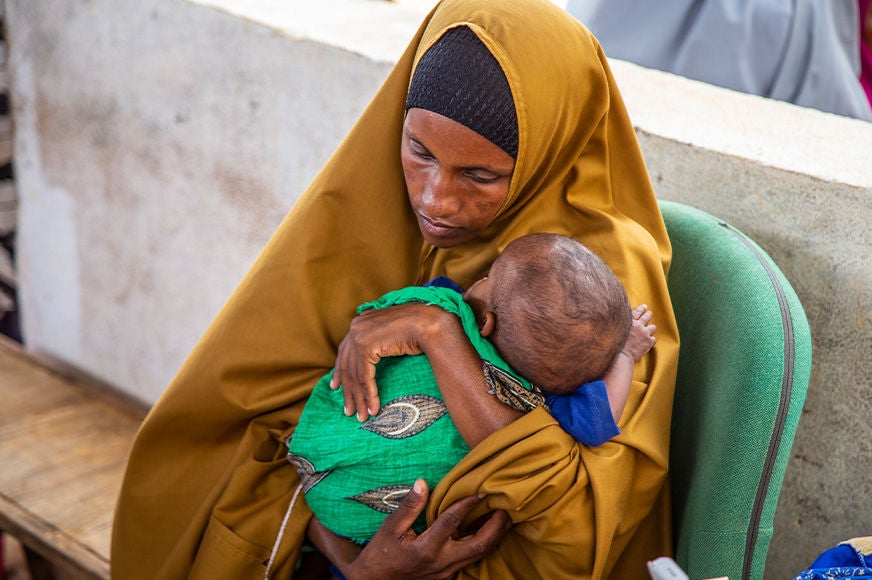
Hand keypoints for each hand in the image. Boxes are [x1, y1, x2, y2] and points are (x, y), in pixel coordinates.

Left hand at [331, 303, 452, 420]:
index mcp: (360, 321)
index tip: (336, 387)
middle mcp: (356, 326)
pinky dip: (369, 395)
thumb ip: (378, 342)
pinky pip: (364, 377)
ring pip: (355, 375)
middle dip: (348, 391)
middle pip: (347, 365)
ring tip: (362, 416)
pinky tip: (373, 408)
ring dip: (359, 399)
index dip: (340, 371)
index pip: (344, 351)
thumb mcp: (392, 335)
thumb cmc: (419, 329)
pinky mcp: (365, 346)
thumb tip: (372, 357)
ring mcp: (358, 335)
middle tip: (349, 410)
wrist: (429, 323)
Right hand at [337, 479, 510, 579]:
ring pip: (479, 555)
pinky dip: (482, 545)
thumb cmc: (381, 553)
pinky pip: (471, 560)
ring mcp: (447, 572)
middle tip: (507, 507)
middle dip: (496, 526)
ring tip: (504, 517)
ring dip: (494, 536)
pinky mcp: (448, 577)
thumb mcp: (391, 528)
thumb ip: (409, 506)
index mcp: (426, 548)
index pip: (452, 521)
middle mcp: (441, 562)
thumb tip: (423, 483)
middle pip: (478, 545)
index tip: (481, 489)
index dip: (467, 503)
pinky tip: (488, 532)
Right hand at [621, 304, 655, 362]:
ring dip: (650, 328)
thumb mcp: (616, 330)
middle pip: (647, 317)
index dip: (642, 308)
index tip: (644, 307)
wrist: (621, 356)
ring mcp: (645, 333)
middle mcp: (639, 325)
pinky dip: (651, 340)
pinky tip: (648, 342)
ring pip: (653, 327)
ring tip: (649, 330)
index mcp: (629, 321)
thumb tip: (622, 320)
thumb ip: (621, 323)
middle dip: (648, 315)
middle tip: (649, 314)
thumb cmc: (615, 344)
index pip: (638, 311)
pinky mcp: (649, 342)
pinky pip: (654, 339)